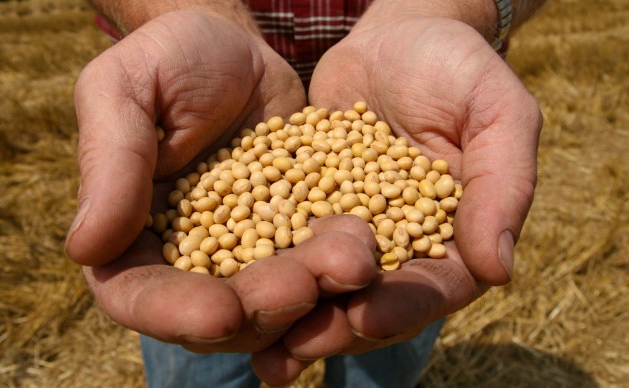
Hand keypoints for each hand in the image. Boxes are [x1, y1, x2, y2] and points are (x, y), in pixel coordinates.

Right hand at [65, 10, 322, 353]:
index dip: (175, 313)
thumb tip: (86, 249)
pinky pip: (318, 261)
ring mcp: (247, 250)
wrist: (237, 45)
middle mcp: (189, 256)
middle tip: (305, 285)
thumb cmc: (170, 58)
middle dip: (263, 308)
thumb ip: (109, 164)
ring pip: (277, 299)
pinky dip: (340, 265)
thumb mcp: (128, 90)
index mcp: (130, 234)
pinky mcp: (294, 233)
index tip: (220, 312)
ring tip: (352, 260)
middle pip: (218, 314)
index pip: (139, 295)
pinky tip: (367, 248)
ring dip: (315, 293)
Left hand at [252, 16, 542, 381]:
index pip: (433, 287)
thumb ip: (504, 185)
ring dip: (290, 317)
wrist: (395, 38)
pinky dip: (259, 270)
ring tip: (255, 349)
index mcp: (452, 236)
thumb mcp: (495, 112)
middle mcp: (398, 246)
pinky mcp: (305, 209)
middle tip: (290, 351)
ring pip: (322, 285)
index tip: (366, 316)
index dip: (402, 306)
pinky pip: (282, 244)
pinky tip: (225, 293)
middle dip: (333, 327)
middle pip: (370, 301)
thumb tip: (499, 270)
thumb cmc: (455, 67)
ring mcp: (348, 231)